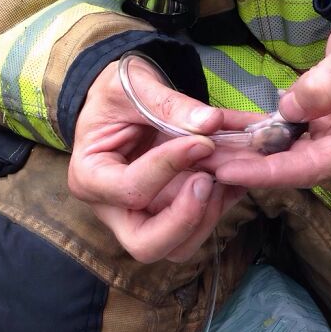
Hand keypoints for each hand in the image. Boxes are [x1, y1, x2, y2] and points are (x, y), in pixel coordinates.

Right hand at [68, 57, 246, 262]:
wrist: (121, 101)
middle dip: (186, 218)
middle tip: (208, 180)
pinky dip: (225, 201)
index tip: (201, 141)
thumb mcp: (131, 85)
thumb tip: (210, 122)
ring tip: (229, 172)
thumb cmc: (114, 94)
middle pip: (147, 245)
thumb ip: (167, 103)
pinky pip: (200, 224)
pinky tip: (240, 170)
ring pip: (179, 246)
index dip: (168, 168)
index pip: (130, 190)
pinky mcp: (171, 211)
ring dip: (210, 214)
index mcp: (91, 177)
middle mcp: (114, 208)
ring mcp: (145, 215)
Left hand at [212, 0, 330, 187]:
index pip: (316, 164)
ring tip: (210, 150)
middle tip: (205, 162)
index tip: (228, 171)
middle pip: (301, 167)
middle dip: (253, 167)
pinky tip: (233, 133)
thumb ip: (328, 83)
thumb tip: (290, 111)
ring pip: (294, 157)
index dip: (269, 171)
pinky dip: (265, 138)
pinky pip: (295, 141)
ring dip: (254, 155)